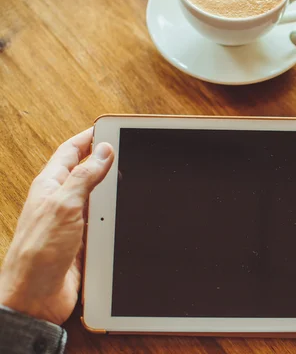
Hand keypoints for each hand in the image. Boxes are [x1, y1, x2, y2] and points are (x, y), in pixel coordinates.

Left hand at [0, 129, 113, 324]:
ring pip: (96, 195)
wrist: (36, 295)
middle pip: (84, 171)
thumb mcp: (64, 204)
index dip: (89, 137)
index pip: (71, 151)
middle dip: (104, 158)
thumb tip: (105, 151)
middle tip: (126, 148)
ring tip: (130, 176)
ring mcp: (72, 220)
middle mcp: (61, 200)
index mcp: (50, 185)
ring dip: (111, 187)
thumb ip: (86, 176)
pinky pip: (102, 219)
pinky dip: (114, 213)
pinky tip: (124, 211)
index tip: (108, 128)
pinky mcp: (83, 240)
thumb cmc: (39, 251)